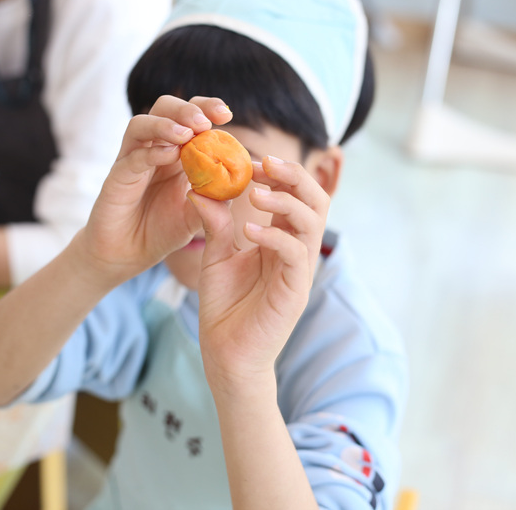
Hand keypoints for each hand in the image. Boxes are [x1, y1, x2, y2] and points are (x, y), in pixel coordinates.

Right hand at [74, 95, 232, 285]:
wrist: (130, 255)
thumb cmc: (163, 230)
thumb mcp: (198, 215)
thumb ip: (217, 198)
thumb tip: (241, 178)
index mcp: (176, 151)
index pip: (190, 116)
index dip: (207, 108)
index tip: (226, 115)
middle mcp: (152, 148)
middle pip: (164, 108)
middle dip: (186, 109)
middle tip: (205, 122)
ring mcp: (132, 160)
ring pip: (141, 124)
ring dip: (166, 124)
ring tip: (187, 134)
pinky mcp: (117, 177)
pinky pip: (133, 157)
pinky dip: (152, 152)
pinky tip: (170, 155)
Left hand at [190, 158, 330, 391]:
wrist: (226, 356)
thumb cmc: (224, 308)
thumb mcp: (216, 257)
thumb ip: (215, 224)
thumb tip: (201, 189)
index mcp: (280, 240)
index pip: (293, 195)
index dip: (277, 173)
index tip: (250, 160)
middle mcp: (295, 251)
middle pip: (314, 200)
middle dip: (293, 175)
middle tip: (263, 162)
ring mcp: (298, 271)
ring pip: (312, 222)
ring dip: (286, 200)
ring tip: (255, 192)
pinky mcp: (295, 291)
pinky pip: (295, 254)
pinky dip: (275, 236)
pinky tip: (249, 231)